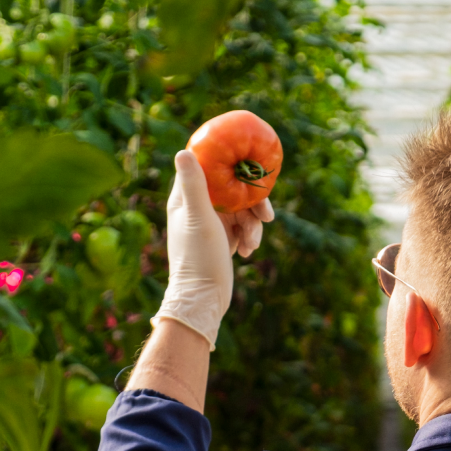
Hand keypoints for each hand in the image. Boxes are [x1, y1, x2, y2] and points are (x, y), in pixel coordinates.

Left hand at [152, 149, 273, 349]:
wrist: (203, 300)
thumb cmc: (199, 259)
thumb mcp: (199, 218)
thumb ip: (194, 185)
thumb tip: (184, 150)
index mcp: (186, 198)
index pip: (207, 167)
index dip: (227, 161)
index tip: (248, 161)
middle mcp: (197, 207)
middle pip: (232, 189)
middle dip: (252, 202)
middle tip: (267, 214)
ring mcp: (210, 223)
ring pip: (241, 210)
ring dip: (252, 226)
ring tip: (251, 245)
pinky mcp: (221, 239)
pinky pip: (242, 227)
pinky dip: (249, 237)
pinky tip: (246, 253)